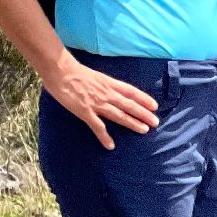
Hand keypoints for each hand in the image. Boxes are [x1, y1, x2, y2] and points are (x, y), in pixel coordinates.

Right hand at [43, 57, 159, 149]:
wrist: (60, 70)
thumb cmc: (73, 71)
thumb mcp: (94, 75)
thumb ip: (103, 84)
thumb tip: (109, 89)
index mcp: (108, 83)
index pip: (130, 91)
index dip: (143, 99)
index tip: (154, 106)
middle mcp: (106, 93)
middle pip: (129, 104)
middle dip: (143, 113)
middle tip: (156, 122)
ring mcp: (96, 103)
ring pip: (118, 115)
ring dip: (132, 123)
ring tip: (144, 130)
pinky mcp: (85, 111)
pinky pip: (97, 126)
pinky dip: (104, 137)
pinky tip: (110, 145)